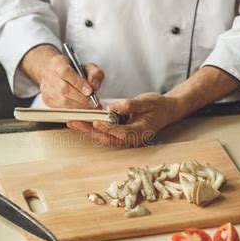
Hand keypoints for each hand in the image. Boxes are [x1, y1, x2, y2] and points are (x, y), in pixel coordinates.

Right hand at [39, 54, 103, 107]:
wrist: (56, 74)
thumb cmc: (73, 70)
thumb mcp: (87, 66)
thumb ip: (95, 73)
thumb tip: (94, 86)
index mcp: (58, 63)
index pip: (65, 72)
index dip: (78, 82)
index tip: (90, 91)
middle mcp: (49, 76)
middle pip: (64, 89)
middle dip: (82, 98)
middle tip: (94, 103)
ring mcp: (46, 89)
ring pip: (63, 101)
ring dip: (79, 106)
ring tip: (91, 107)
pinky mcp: (47, 100)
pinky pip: (61, 108)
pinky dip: (74, 110)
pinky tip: (83, 109)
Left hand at [67, 92, 181, 146]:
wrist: (166, 110)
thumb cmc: (158, 106)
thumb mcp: (146, 101)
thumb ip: (130, 105)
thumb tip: (112, 108)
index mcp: (139, 132)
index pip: (121, 132)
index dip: (108, 128)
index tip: (97, 121)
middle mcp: (131, 139)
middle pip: (107, 138)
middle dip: (89, 130)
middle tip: (75, 122)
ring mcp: (125, 138)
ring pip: (103, 137)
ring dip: (88, 130)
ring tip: (73, 122)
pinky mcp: (120, 134)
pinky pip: (104, 133)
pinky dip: (92, 128)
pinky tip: (82, 122)